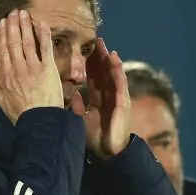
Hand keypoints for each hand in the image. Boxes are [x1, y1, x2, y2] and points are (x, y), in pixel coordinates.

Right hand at [0, 10, 63, 122]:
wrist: (40, 121)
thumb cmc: (22, 115)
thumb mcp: (4, 103)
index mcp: (8, 75)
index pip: (4, 50)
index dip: (2, 35)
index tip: (2, 23)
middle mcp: (19, 68)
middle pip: (14, 42)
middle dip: (13, 25)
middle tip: (13, 12)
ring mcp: (34, 67)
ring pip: (28, 42)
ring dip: (25, 26)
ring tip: (23, 13)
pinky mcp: (48, 69)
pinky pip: (46, 48)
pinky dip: (44, 35)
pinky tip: (42, 23)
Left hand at [77, 37, 130, 158]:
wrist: (107, 153)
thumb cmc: (96, 139)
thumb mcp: (81, 119)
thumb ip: (77, 106)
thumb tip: (72, 94)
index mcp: (99, 99)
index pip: (94, 78)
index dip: (89, 64)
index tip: (83, 50)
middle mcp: (109, 96)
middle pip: (104, 72)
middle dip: (99, 57)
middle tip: (95, 41)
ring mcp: (117, 97)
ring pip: (113, 74)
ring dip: (108, 59)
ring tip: (104, 45)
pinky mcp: (123, 101)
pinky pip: (120, 82)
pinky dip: (117, 69)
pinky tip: (114, 58)